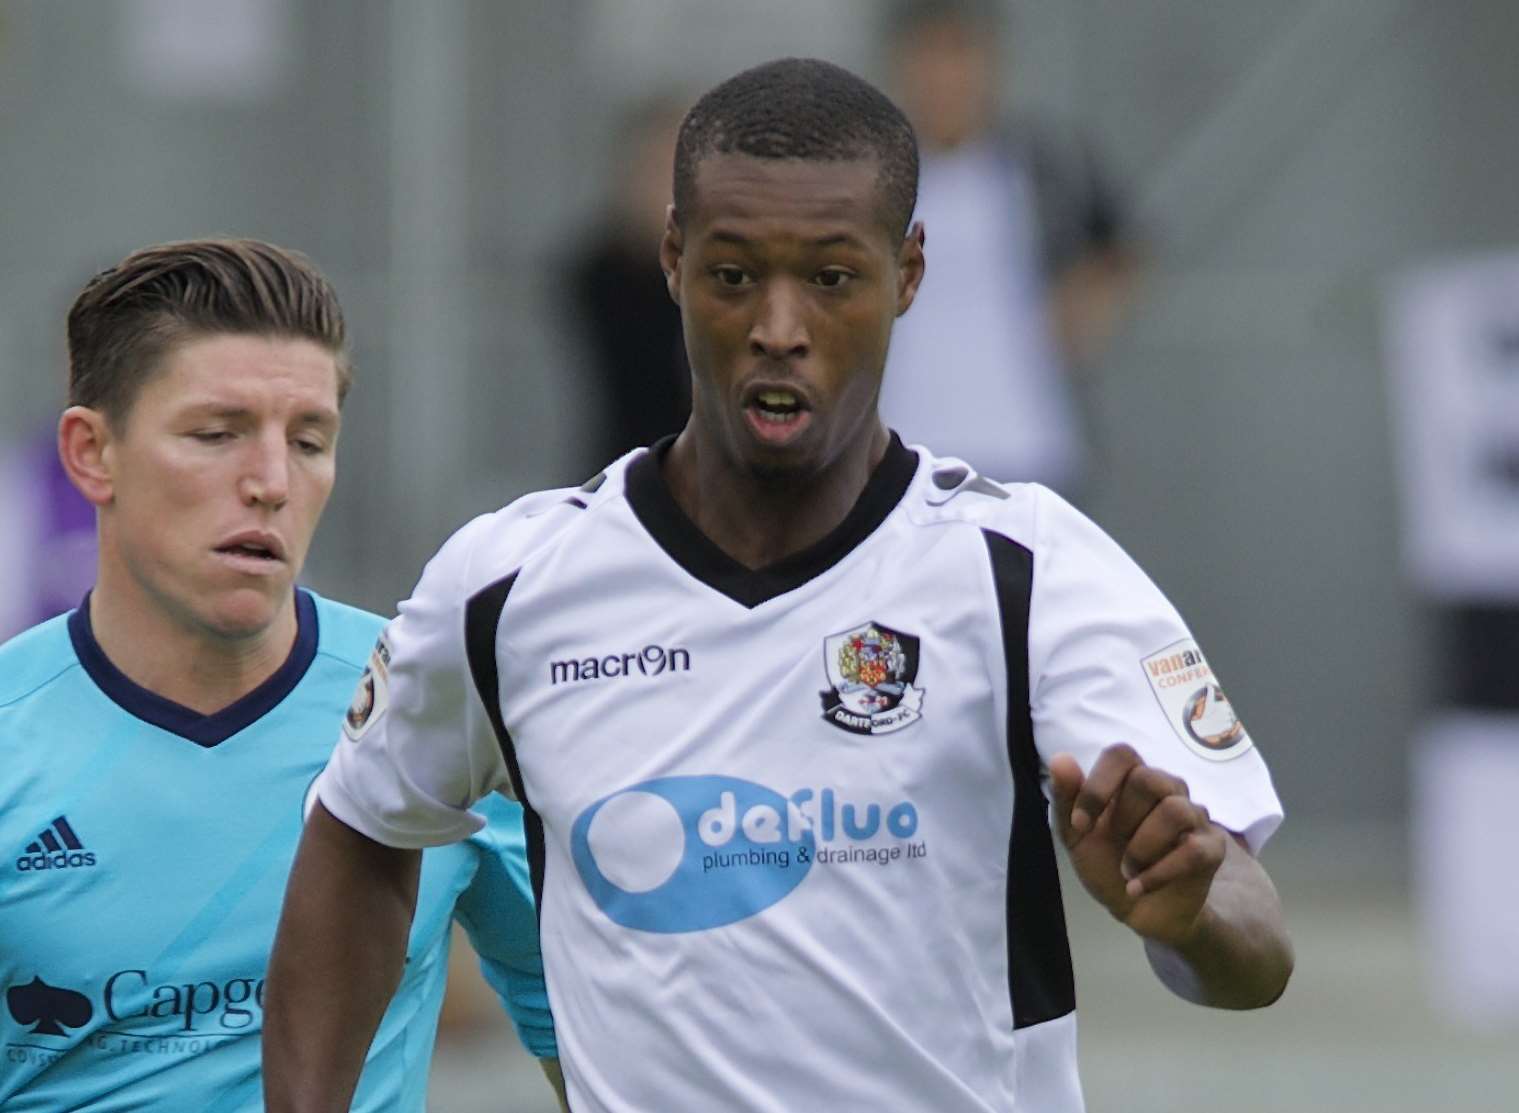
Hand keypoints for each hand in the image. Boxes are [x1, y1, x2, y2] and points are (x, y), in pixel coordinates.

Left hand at [1048, 743, 1227, 946]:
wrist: (1138, 911)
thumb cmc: (1107, 863)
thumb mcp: (1076, 835)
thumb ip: (1066, 798)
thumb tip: (1060, 759)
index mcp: (1131, 780)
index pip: (1121, 754)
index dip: (1098, 786)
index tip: (1080, 824)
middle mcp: (1167, 789)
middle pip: (1150, 778)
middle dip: (1123, 819)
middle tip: (1115, 844)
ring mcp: (1194, 816)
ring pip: (1174, 811)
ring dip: (1141, 848)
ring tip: (1128, 870)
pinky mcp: (1212, 848)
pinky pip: (1193, 850)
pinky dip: (1158, 873)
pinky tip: (1138, 887)